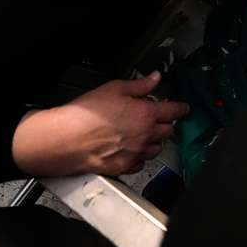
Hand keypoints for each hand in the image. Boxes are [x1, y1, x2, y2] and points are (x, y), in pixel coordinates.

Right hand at [11, 71, 188, 177]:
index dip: (181, 108)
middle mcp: (145, 136)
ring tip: (145, 135)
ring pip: (157, 149)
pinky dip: (140, 157)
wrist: (62, 140)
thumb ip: (139, 85)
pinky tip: (132, 150)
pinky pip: (141, 164)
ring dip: (155, 141)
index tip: (184, 108)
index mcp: (146, 115)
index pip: (174, 111)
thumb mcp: (113, 89)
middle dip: (167, 124)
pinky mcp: (123, 168)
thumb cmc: (84, 114)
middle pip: (168, 131)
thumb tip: (155, 78)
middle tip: (159, 119)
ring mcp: (135, 154)